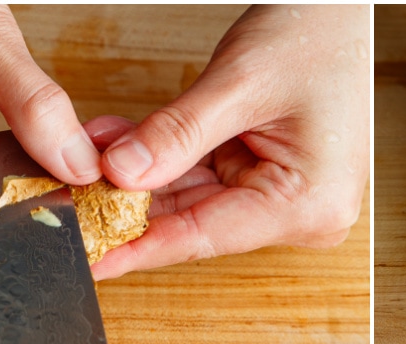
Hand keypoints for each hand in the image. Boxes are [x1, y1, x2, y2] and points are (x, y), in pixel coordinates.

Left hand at [89, 5, 368, 278]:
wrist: (338, 8)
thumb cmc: (316, 37)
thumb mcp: (237, 85)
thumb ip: (177, 134)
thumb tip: (121, 173)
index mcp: (309, 204)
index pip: (205, 234)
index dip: (138, 244)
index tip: (89, 256)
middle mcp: (301, 210)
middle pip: (194, 220)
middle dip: (128, 203)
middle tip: (67, 198)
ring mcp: (283, 193)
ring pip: (190, 197)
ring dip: (137, 176)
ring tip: (84, 160)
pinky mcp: (266, 174)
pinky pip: (200, 174)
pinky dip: (160, 157)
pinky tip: (115, 144)